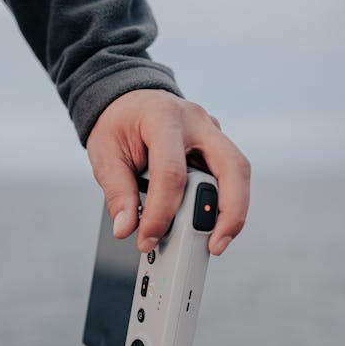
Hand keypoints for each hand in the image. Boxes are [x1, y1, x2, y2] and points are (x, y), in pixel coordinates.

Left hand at [86, 89, 249, 254]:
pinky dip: (225, 202)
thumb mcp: (105, 155)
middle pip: (230, 167)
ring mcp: (212, 132)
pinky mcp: (216, 145)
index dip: (162, 213)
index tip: (148, 240)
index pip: (172, 173)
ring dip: (233, 211)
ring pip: (239, 172)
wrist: (128, 100)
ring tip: (216, 242)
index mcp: (164, 118)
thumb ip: (118, 193)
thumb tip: (126, 229)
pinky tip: (211, 224)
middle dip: (228, 212)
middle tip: (215, 246)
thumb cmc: (118, 124)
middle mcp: (197, 122)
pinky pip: (230, 175)